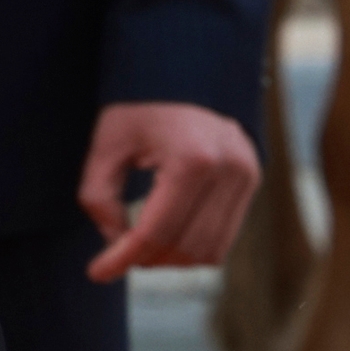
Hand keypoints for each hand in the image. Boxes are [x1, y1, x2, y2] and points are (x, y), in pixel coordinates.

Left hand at [79, 100, 260, 277]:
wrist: (183, 76)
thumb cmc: (138, 111)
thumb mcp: (106, 143)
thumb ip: (98, 194)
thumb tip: (115, 243)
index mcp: (191, 157)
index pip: (155, 229)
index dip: (123, 257)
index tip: (96, 273)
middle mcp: (228, 169)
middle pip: (184, 246)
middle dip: (146, 258)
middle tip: (116, 253)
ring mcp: (247, 177)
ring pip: (208, 252)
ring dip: (171, 259)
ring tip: (140, 244)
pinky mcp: (253, 184)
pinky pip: (223, 241)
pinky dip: (191, 249)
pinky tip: (166, 236)